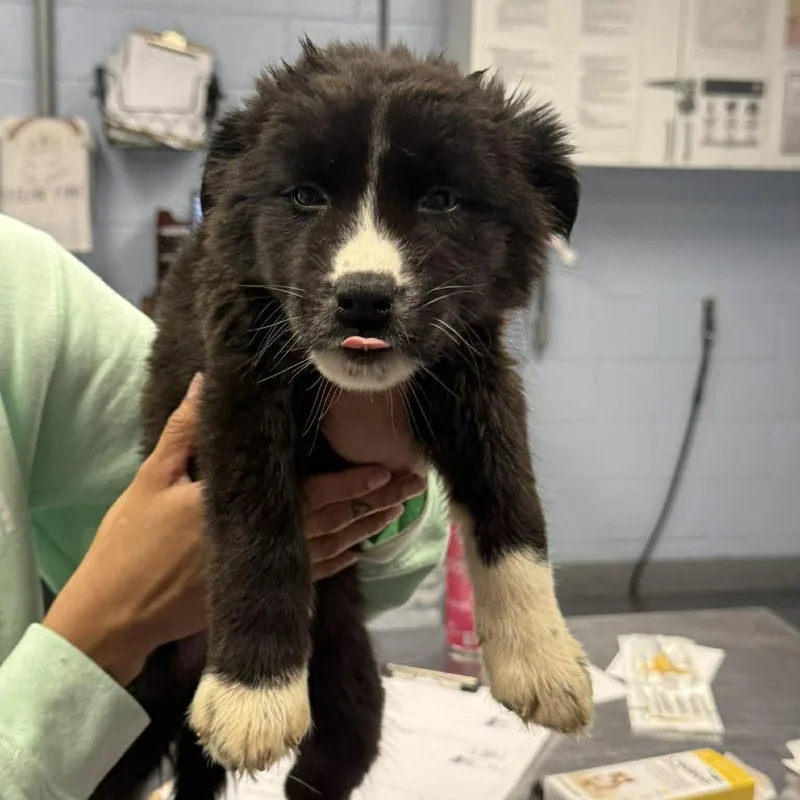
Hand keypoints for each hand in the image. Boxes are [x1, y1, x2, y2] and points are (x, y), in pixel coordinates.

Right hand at [44, 377, 425, 686]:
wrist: (116, 615)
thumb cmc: (130, 544)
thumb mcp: (152, 479)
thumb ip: (186, 431)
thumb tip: (208, 383)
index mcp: (242, 511)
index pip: (310, 495)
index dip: (351, 483)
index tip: (384, 468)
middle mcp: (265, 545)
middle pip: (334, 521)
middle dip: (376, 503)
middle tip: (413, 487)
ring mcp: (265, 575)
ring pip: (332, 549)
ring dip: (367, 528)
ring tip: (398, 512)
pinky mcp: (260, 593)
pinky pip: (312, 577)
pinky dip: (340, 560)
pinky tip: (360, 548)